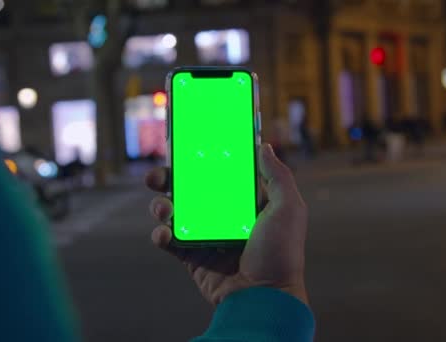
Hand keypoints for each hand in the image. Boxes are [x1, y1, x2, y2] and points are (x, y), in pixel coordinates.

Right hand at [145, 144, 308, 305]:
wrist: (264, 297)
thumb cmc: (281, 253)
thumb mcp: (288, 209)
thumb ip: (277, 176)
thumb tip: (264, 146)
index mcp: (243, 201)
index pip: (218, 172)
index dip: (201, 158)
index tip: (185, 145)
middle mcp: (222, 215)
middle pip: (188, 189)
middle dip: (169, 179)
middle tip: (158, 176)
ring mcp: (205, 235)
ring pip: (174, 212)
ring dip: (160, 205)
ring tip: (163, 209)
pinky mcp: (192, 256)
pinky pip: (170, 240)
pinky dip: (160, 234)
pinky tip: (163, 233)